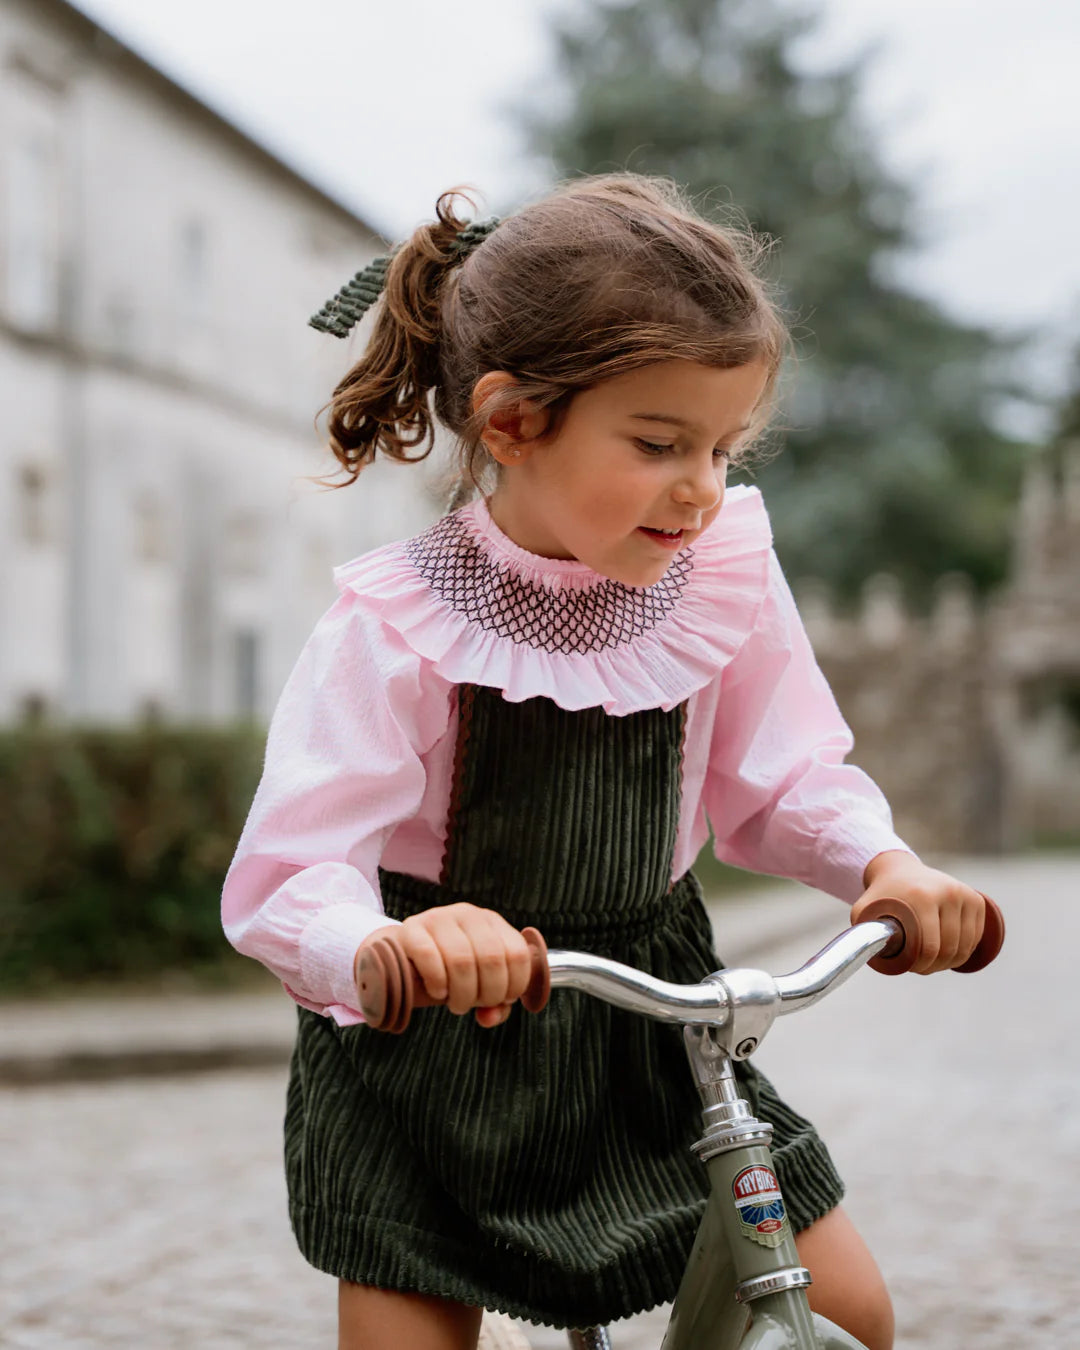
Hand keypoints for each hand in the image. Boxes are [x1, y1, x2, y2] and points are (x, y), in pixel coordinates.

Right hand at [354, 903, 534, 1027]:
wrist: (404, 955)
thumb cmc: (450, 973)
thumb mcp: (479, 985)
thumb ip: (495, 1005)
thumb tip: (490, 1017)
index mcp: (493, 923)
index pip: (518, 954)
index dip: (515, 986)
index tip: (501, 1001)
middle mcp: (469, 914)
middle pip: (492, 959)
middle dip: (487, 994)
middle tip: (474, 1006)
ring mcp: (439, 918)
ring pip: (461, 960)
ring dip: (462, 994)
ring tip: (456, 1004)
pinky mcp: (412, 928)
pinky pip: (429, 955)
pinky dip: (437, 982)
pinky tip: (438, 991)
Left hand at [851, 851, 986, 974]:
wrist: (899, 869)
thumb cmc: (881, 896)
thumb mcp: (864, 911)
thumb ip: (861, 934)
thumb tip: (862, 958)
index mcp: (923, 897)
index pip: (931, 948)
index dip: (922, 966)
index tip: (912, 967)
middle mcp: (948, 893)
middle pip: (950, 949)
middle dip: (935, 966)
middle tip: (921, 967)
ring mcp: (964, 895)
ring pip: (965, 946)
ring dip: (950, 961)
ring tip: (933, 961)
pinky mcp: (976, 899)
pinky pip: (976, 937)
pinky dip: (964, 950)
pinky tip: (949, 951)